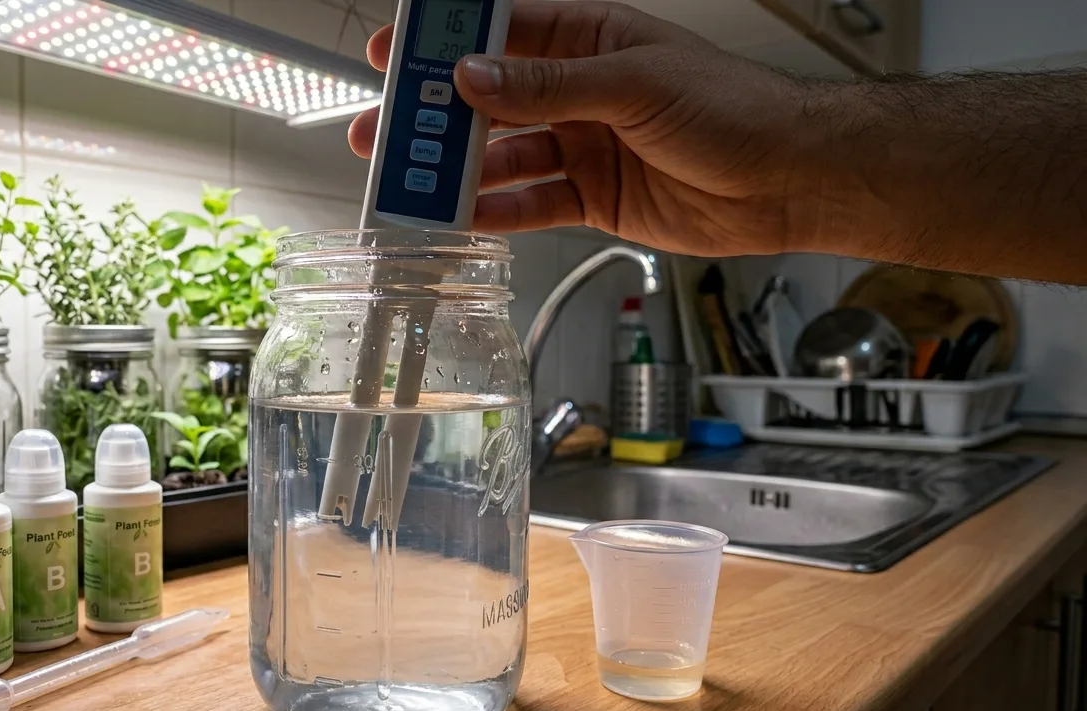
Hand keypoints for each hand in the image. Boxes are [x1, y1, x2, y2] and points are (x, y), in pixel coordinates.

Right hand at [348, 1, 830, 256]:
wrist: (788, 179)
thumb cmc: (734, 108)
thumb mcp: (633, 84)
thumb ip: (548, 83)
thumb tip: (474, 75)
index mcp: (589, 40)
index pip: (501, 30)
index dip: (446, 40)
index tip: (397, 51)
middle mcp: (579, 91)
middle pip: (489, 99)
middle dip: (435, 116)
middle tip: (385, 132)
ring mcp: (582, 146)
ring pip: (503, 155)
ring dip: (458, 170)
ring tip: (413, 185)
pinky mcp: (592, 197)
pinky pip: (531, 204)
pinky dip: (497, 212)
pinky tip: (464, 218)